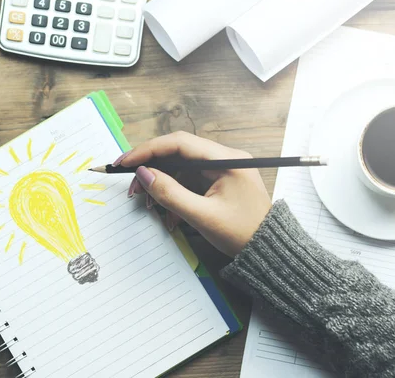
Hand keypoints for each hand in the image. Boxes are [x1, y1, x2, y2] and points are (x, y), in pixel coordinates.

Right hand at [118, 132, 270, 256]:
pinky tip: (167, 212)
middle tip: (132, 187)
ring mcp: (222, 169)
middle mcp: (225, 158)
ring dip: (162, 184)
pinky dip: (175, 193)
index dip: (148, 150)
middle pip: (178, 153)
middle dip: (152, 169)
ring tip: (149, 204)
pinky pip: (189, 181)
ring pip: (180, 168)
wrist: (268, 251)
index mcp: (227, 160)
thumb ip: (170, 193)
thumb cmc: (242, 234)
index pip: (179, 143)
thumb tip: (144, 174)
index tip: (125, 162)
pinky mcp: (219, 181)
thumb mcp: (202, 216)